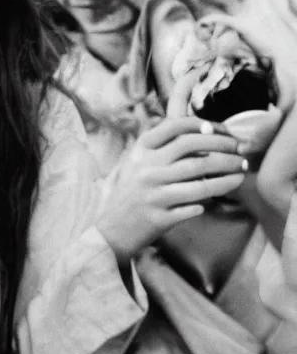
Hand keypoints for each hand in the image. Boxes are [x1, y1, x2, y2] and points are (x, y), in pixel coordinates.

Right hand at [96, 117, 245, 261]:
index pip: (175, 127)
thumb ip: (161, 144)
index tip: (223, 129)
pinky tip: (221, 199)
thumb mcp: (137, 160)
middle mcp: (147, 168)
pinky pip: (193, 207)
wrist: (111, 229)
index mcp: (141, 149)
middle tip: (241, 150)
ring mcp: (154, 194)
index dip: (203, 125)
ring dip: (226, 177)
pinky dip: (209, 202)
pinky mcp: (160, 217)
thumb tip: (201, 129)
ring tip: (242, 172)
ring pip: (199, 181)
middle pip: (192, 150)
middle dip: (223, 148)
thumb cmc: (131, 190)